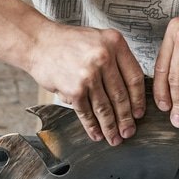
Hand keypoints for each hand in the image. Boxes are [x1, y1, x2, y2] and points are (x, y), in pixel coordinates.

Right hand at [28, 22, 145, 145]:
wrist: (38, 42)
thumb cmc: (68, 42)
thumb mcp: (98, 40)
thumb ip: (115, 59)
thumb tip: (129, 91)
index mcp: (115, 43)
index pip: (134, 77)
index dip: (138, 99)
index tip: (139, 113)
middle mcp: (104, 57)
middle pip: (121, 96)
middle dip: (126, 119)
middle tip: (129, 131)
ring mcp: (89, 74)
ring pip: (104, 108)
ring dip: (110, 127)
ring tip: (114, 138)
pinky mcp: (74, 89)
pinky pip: (86, 112)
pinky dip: (92, 126)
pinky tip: (96, 134)